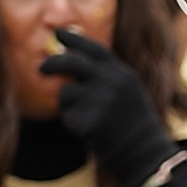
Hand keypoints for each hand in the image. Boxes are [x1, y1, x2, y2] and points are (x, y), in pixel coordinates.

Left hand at [40, 29, 177, 186]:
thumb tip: (71, 59)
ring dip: (68, 104)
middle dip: (52, 63)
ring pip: (65, 92)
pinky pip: (67, 115)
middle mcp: (112, 82)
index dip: (75, 40)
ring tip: (88, 118)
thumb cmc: (133, 124)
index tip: (59, 33)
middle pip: (72, 62)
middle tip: (41, 69)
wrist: (145, 153)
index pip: (95, 49)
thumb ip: (105, 76)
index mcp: (123, 74)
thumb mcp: (128, 92)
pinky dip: (73, 123)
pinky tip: (91, 132)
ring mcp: (101, 101)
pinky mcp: (90, 121)